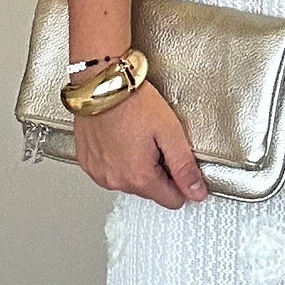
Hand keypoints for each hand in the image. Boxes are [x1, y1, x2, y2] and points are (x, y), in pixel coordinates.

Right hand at [72, 82, 209, 205]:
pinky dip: (117, 160)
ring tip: (135, 137)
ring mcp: (99, 173)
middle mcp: (116, 181)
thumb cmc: (132, 101)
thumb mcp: (170, 132)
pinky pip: (109, 172)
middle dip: (157, 171)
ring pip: (129, 182)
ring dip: (136, 166)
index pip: (172, 200)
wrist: (101, 83)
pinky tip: (119, 139)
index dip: (179, 181)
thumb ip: (185, 167)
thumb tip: (196, 193)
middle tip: (154, 141)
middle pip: (150, 191)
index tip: (175, 159)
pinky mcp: (87, 163)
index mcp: (139, 177)